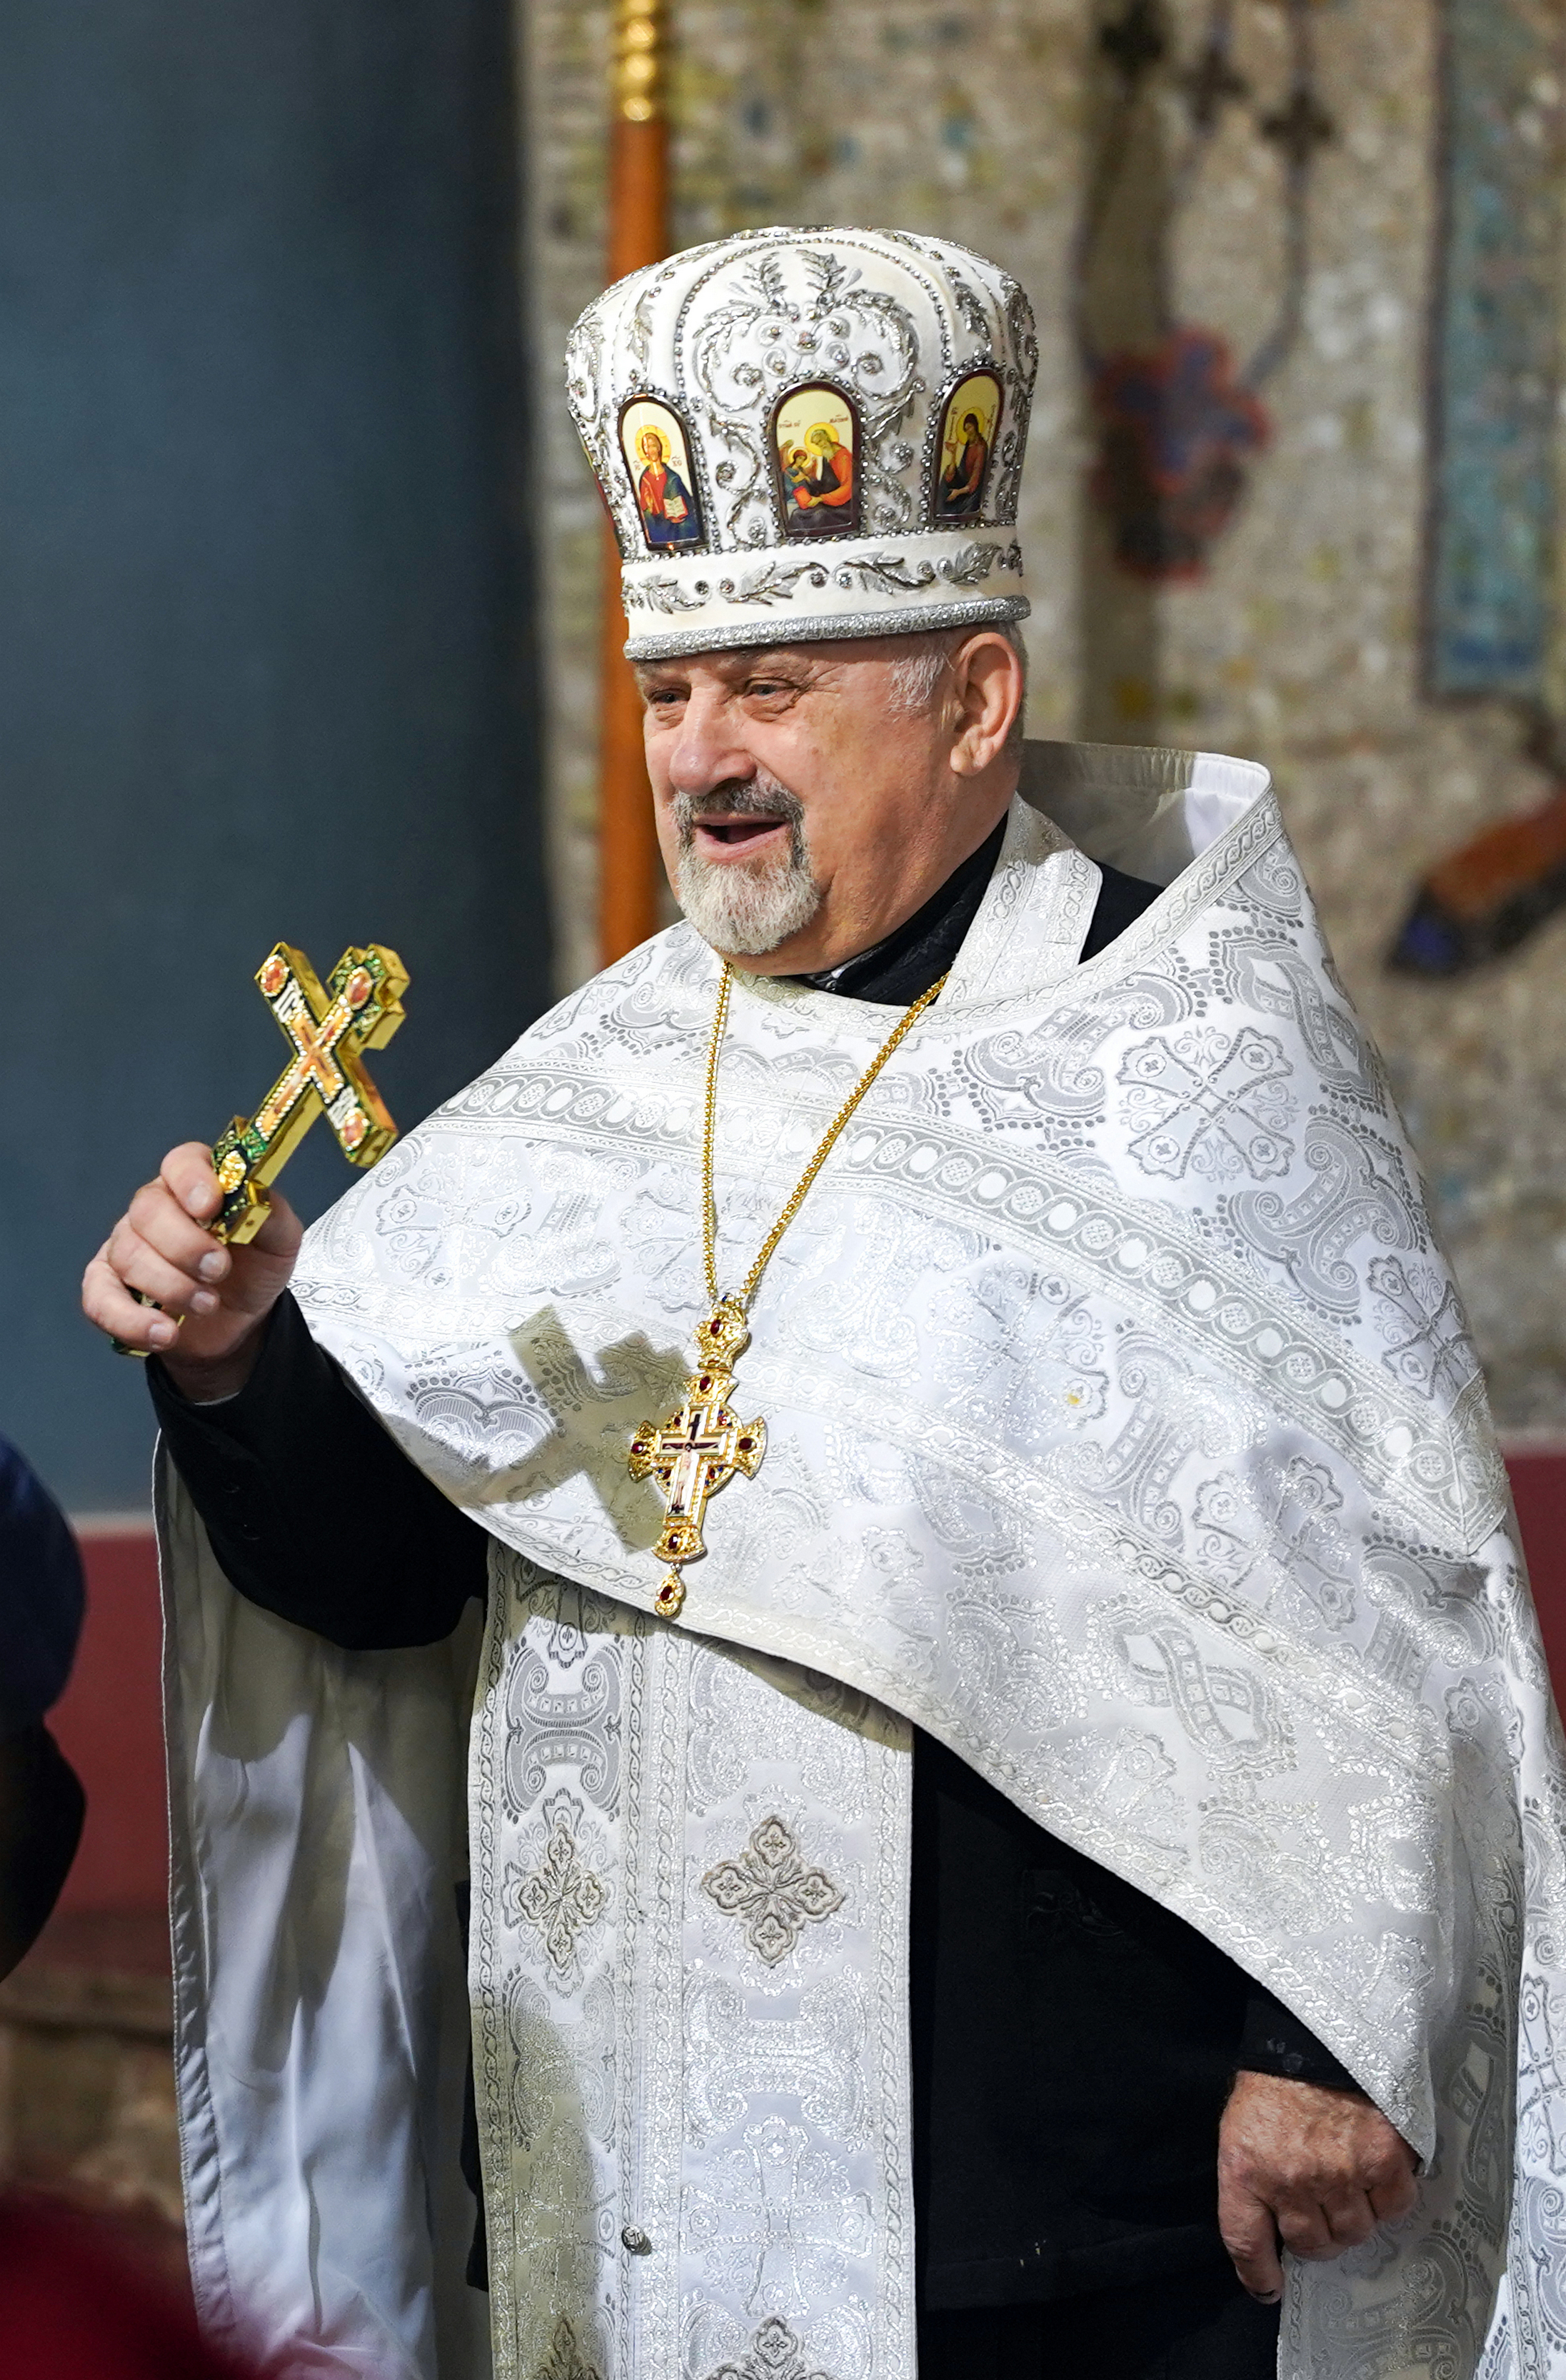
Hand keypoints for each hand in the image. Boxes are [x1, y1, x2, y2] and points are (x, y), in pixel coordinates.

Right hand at [82, 1142, 302, 1396]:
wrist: (239, 1323)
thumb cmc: (253, 1270)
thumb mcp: (279, 1241)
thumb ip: (271, 1214)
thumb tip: (255, 1197)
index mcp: (195, 1185)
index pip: (181, 1163)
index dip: (191, 1181)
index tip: (210, 1207)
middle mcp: (155, 1209)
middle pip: (148, 1210)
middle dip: (185, 1245)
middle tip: (218, 1270)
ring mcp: (126, 1246)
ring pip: (128, 1255)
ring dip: (170, 1286)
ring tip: (207, 1305)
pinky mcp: (108, 1287)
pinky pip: (100, 1298)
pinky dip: (131, 1319)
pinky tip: (164, 1332)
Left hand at [1218, 2070, 1418, 2302]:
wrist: (1315, 2031)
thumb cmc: (1275, 2082)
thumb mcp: (1241, 2129)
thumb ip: (1251, 2183)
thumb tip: (1270, 2239)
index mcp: (1246, 2170)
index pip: (1245, 2243)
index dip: (1259, 2274)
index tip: (1270, 2287)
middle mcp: (1292, 2180)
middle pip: (1313, 2245)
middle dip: (1317, 2235)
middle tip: (1321, 2208)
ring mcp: (1340, 2173)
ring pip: (1355, 2233)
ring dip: (1352, 2217)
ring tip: (1349, 2183)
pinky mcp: (1383, 2159)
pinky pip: (1393, 2207)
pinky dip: (1388, 2197)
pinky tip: (1378, 2171)